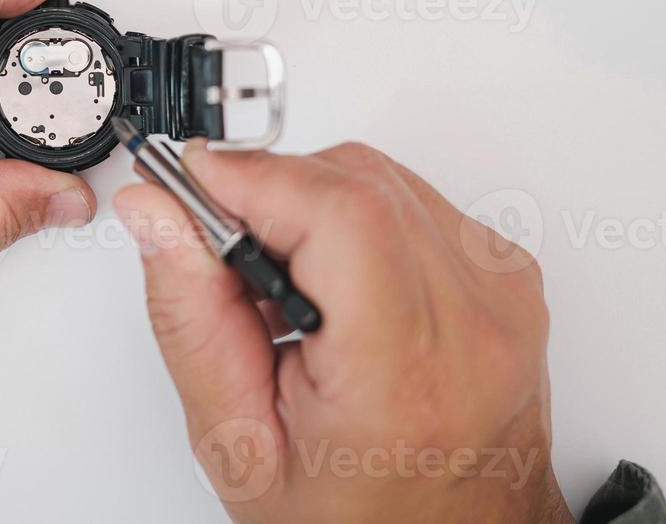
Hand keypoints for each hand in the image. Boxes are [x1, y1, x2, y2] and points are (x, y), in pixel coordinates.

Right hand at [115, 142, 573, 523]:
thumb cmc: (356, 519)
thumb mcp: (240, 445)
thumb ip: (191, 319)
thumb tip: (157, 213)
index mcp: (405, 377)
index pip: (339, 216)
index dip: (253, 177)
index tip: (190, 181)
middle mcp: (473, 326)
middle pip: (355, 183)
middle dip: (269, 192)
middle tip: (226, 253)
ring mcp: (501, 295)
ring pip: (380, 177)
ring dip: (310, 204)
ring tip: (286, 288)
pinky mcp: (508, 277)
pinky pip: (413, 198)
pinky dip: (355, 219)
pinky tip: (335, 281)